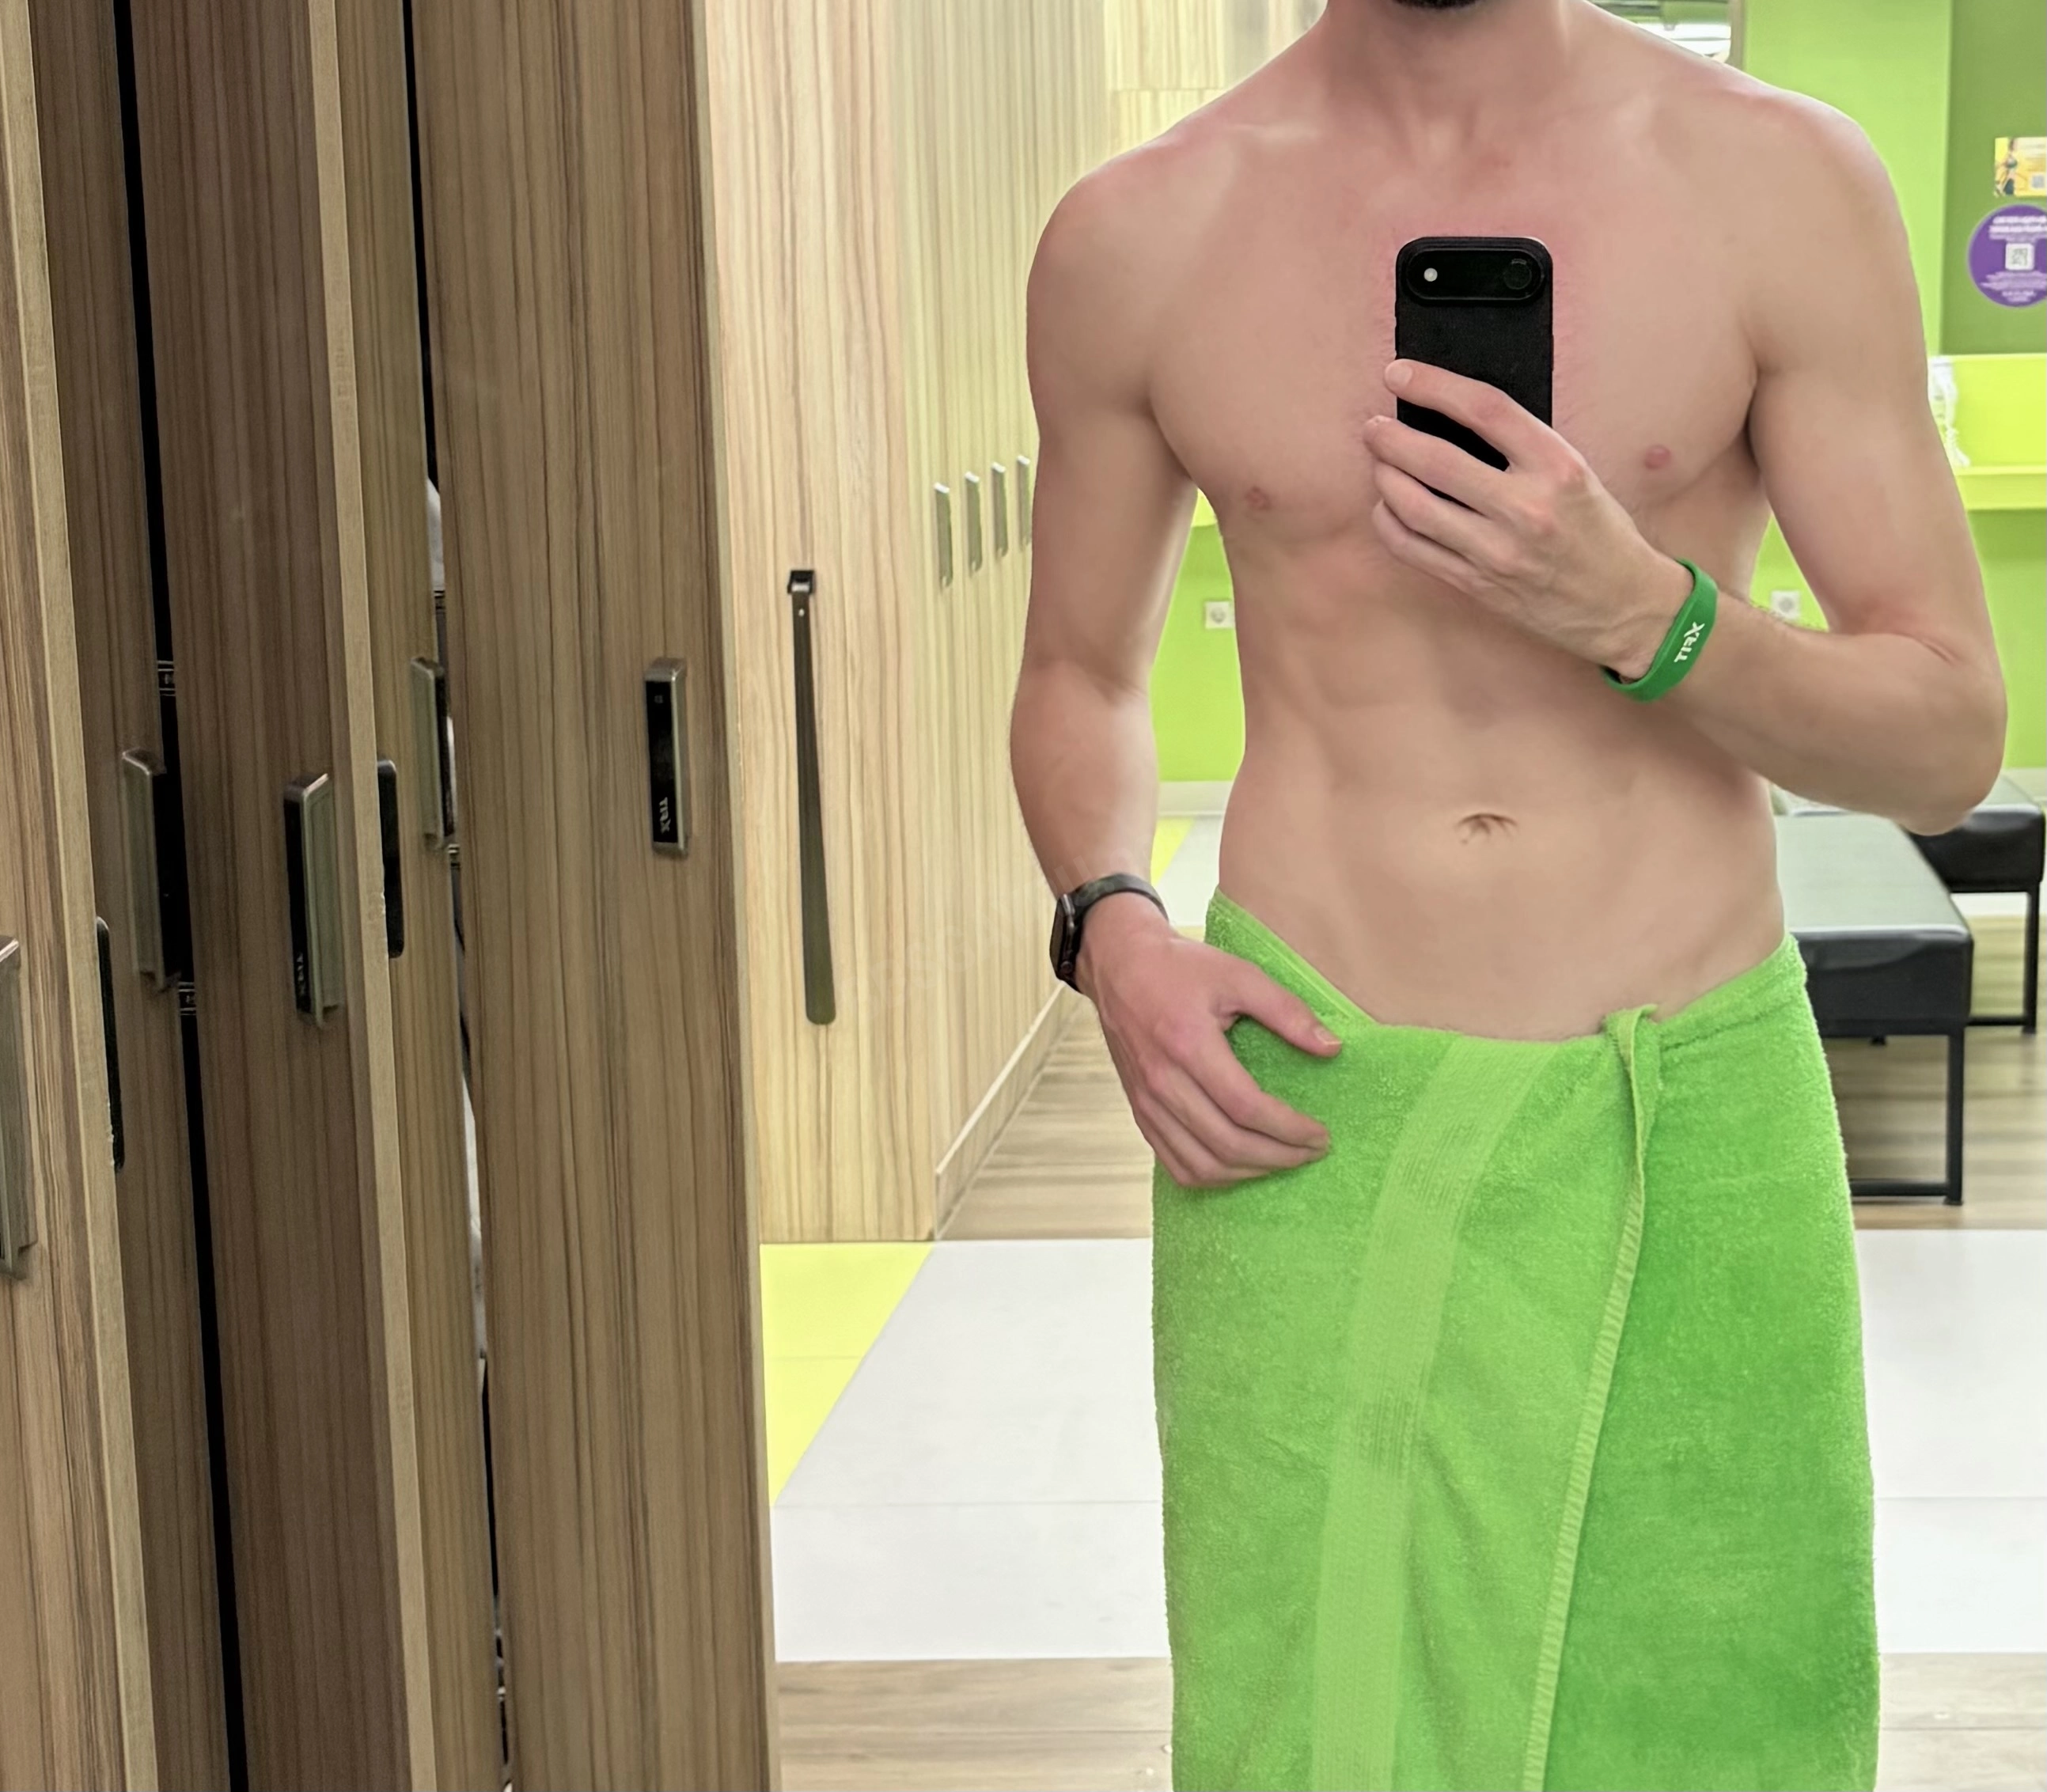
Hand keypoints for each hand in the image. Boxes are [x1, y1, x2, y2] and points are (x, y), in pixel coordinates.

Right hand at [1079, 894, 1337, 1189]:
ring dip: (1249, 1172)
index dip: (1289, 1129)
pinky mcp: (1139, 1112)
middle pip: (1227, 1144)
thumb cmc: (1179, 968)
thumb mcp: (1238, 974)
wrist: (1119, 967)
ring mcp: (1147, 1102)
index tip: (1320, 1134)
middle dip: (1279, 1157)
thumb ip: (1287, 1011)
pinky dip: (1213, 1176)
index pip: (1246, 1107)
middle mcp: (1163, 1081)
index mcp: (1189, 1044)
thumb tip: (1332, 1048)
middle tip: (1311, 1152)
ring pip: (1202, 1164)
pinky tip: (1240, 1165)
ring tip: (1281, 1161)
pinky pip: (1175, 1164)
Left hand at [1362, 360, 1692, 679]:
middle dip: (1390, 437)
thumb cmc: (1600, 532)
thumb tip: (1451, 415)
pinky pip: (1412, 549)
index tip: (1400, 374)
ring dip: (1384, 477)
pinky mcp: (1476, 584)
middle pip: (1436, 459)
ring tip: (1379, 462)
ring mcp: (1497, 551)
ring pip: (1414, 506)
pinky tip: (1387, 506)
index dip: (1434, 385)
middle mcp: (1526, 508)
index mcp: (1558, 467)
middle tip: (1373, 426)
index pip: (1485, 409)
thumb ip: (1522, 447)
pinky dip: (1389, 521)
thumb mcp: (1577, 473)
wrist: (1624, 606)